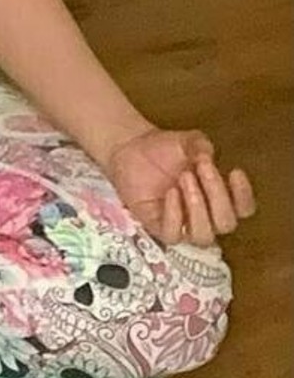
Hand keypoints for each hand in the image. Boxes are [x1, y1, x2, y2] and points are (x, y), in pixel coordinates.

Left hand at [105, 126, 255, 246]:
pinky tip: (171, 192)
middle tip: (202, 167)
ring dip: (198, 207)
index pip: (244, 209)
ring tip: (184, 177)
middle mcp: (205, 216)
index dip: (244, 195)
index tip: (234, 171)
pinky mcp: (158, 226)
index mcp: (220, 198)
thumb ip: (202, 147)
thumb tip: (207, 157)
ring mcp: (182, 224)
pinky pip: (173, 235)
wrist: (132, 148)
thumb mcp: (188, 142)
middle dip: (218, 195)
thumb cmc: (165, 148)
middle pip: (226, 223)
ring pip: (203, 236)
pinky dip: (175, 215)